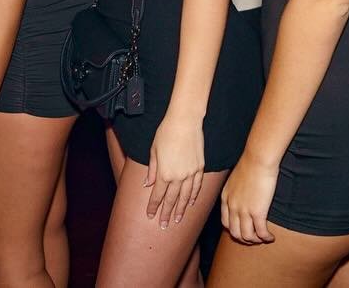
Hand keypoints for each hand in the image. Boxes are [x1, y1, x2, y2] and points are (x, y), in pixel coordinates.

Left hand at [144, 115, 204, 229]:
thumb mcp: (153, 150)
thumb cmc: (165, 133)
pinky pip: (197, 186)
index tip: (151, 216)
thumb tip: (148, 184)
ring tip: (177, 219)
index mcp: (164, 173)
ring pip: (185, 197)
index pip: (157, 195)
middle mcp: (178, 176)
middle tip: (164, 226)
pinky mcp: (200, 168)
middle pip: (171, 200)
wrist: (185, 121)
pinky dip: (193, 196)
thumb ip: (152, 169)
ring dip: (180, 209)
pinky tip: (190, 203)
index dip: (154, 207)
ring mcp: (190, 173)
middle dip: (166, 213)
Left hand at [220, 155, 277, 244]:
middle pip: (235, 232)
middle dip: (245, 239)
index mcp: (225, 198)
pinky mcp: (257, 212)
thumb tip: (243, 194)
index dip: (235, 230)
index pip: (225, 222)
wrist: (258, 158)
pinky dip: (266, 238)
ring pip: (247, 236)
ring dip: (256, 241)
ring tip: (264, 238)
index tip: (244, 231)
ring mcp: (243, 210)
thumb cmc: (251, 163)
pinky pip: (260, 232)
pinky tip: (271, 237)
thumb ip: (236, 189)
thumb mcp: (236, 178)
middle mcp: (232, 206)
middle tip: (255, 238)